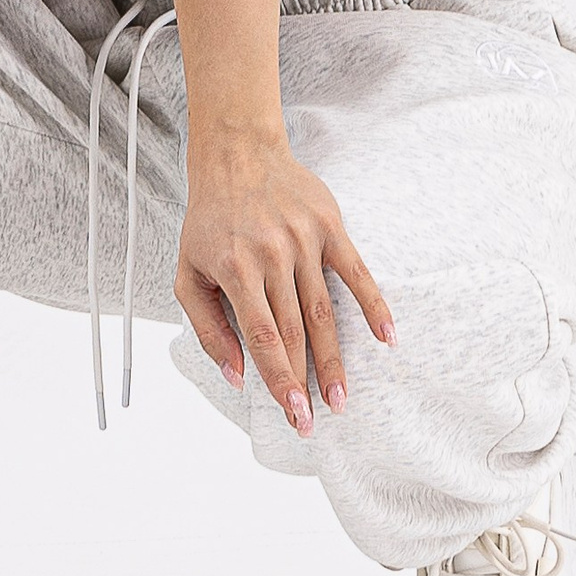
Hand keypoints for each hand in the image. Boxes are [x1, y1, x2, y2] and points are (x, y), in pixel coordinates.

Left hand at [175, 137, 395, 433]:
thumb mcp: (188, 272)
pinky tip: (387, 338)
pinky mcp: (329, 227)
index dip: (278, 380)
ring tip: (341, 397)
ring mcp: (303, 240)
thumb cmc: (209, 221)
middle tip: (316, 420)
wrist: (237, 155)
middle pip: (295, 331)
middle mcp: (272, 255)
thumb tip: (234, 375)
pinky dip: (374, 306)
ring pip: (323, 311)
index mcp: (235, 268)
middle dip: (306, 381)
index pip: (262, 337)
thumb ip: (207, 326)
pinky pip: (357, 272)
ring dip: (335, 358)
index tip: (293, 414)